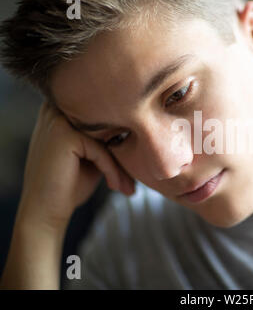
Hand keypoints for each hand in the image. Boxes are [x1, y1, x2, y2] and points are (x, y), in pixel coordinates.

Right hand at [17, 101, 134, 228]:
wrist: (45, 212)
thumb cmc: (69, 186)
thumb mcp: (93, 157)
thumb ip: (107, 139)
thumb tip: (138, 129)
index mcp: (60, 110)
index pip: (105, 119)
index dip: (121, 141)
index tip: (132, 170)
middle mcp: (56, 110)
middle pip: (107, 128)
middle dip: (124, 154)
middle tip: (133, 182)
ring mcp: (58, 121)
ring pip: (107, 139)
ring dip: (121, 165)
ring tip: (128, 187)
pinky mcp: (64, 135)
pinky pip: (101, 151)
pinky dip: (112, 170)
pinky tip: (114, 186)